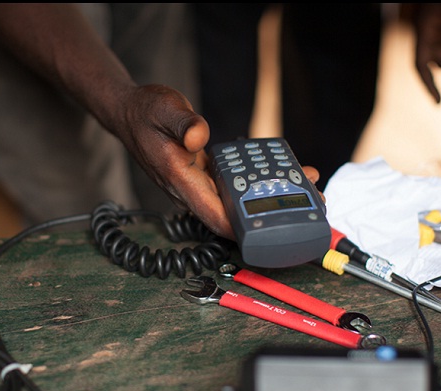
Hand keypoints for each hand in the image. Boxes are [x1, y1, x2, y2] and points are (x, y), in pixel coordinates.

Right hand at [111, 84, 323, 239]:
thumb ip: (184, 123)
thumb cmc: (146, 112)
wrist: (131, 113)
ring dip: (268, 198)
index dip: (243, 227)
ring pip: (235, 201)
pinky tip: (280, 172)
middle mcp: (190, 189)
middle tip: (309, 203)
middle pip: (231, 214)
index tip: (274, 231)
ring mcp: (198, 185)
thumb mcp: (164, 109)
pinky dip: (256, 183)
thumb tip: (201, 136)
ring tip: (307, 184)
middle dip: (269, 215)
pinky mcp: (204, 177)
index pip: (214, 214)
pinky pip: (232, 187)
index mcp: (180, 179)